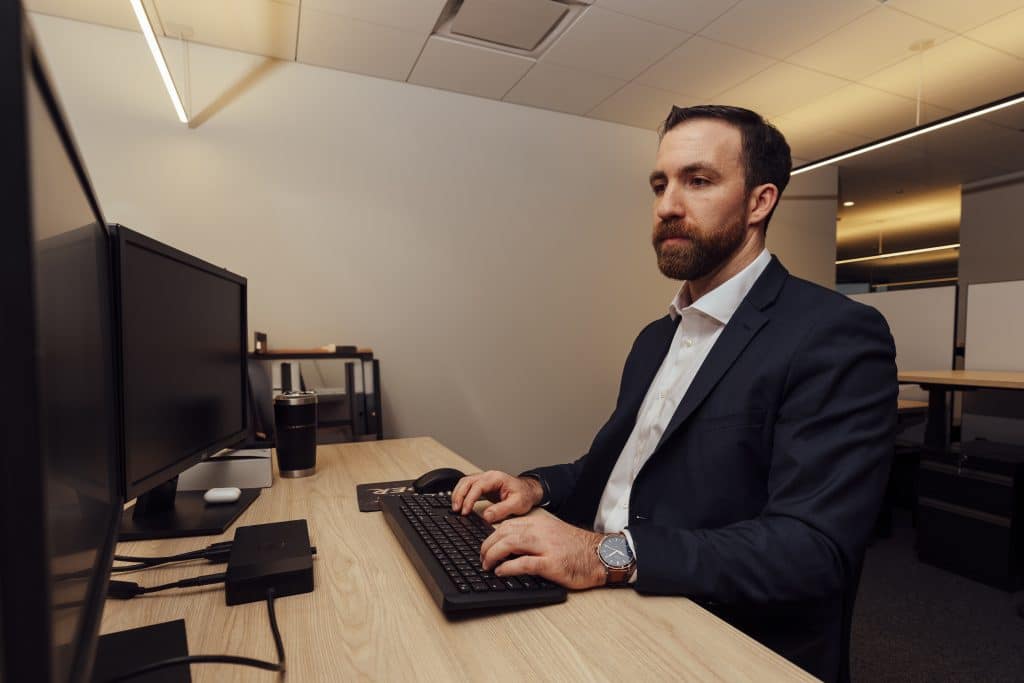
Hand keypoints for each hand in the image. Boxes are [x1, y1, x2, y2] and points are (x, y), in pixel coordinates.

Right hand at [450, 471, 543, 521]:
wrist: (529, 491)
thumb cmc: (525, 496)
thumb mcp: (517, 504)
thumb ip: (502, 510)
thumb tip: (486, 516)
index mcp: (496, 478)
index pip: (477, 486)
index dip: (469, 499)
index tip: (465, 511)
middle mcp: (488, 476)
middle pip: (467, 481)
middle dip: (459, 495)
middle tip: (457, 510)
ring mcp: (485, 480)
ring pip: (465, 482)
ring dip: (458, 494)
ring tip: (455, 508)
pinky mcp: (483, 486)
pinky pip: (468, 487)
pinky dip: (461, 494)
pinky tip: (459, 504)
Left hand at [480, 515, 606, 589]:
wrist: (601, 555)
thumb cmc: (577, 548)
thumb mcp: (552, 534)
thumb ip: (533, 537)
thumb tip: (509, 547)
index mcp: (539, 522)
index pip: (507, 524)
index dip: (491, 536)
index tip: (485, 547)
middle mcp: (540, 531)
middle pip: (503, 532)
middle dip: (486, 546)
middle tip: (481, 558)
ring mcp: (546, 546)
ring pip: (509, 543)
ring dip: (492, 555)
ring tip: (486, 565)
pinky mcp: (551, 563)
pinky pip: (523, 563)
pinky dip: (508, 568)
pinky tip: (500, 572)